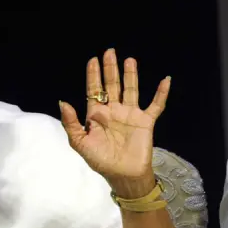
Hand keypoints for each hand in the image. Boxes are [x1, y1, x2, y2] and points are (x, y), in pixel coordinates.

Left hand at [58, 49, 170, 194]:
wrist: (123, 175)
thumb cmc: (100, 161)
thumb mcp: (80, 143)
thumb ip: (71, 123)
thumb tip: (63, 102)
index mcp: (97, 115)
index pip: (94, 91)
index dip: (93, 75)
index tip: (92, 60)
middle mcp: (114, 111)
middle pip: (112, 85)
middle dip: (110, 69)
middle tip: (109, 51)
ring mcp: (130, 115)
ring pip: (131, 90)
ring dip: (131, 75)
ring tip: (129, 60)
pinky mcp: (146, 121)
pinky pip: (156, 105)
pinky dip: (161, 93)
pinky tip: (165, 80)